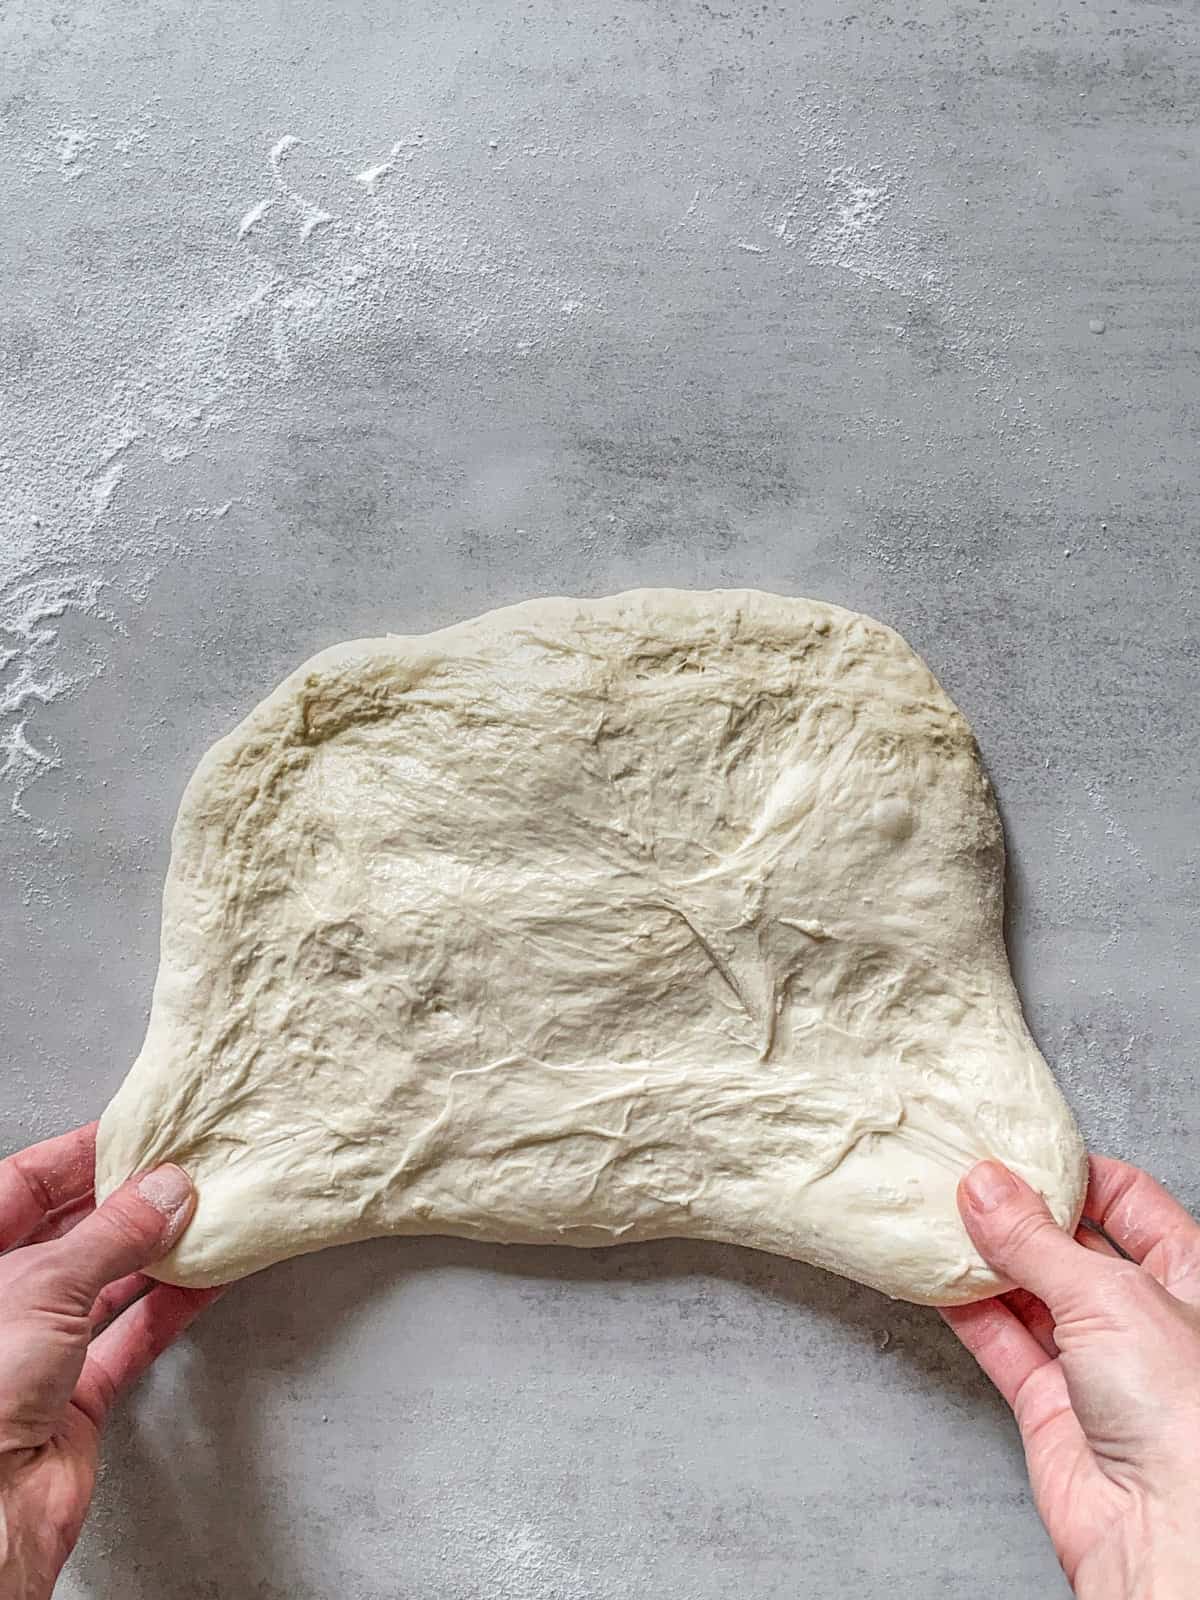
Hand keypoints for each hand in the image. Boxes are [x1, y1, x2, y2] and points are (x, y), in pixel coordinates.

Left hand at [0, 1124, 221, 1599]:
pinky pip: (129, 1338)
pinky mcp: (70, 1399)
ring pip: (105, 1284)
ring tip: (206, 1214)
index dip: (78, 1154)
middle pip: (69, 1234)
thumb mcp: (43, 1286)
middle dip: (127, 1202)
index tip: (135, 1131)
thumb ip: (113, 1235)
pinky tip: (206, 1278)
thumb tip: (165, 1190)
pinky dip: (170, 1307)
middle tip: (181, 1169)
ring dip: (157, 1252)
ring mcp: (32, 1353)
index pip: (22, 1186)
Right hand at [944, 1156, 1199, 1599]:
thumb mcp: (1110, 1295)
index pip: (1129, 1202)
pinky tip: (935, 1277)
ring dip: (984, 1259)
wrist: (1168, 1532)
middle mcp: (1145, 1318)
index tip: (1019, 1151)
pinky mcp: (1053, 1406)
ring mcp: (1097, 1364)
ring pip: (1030, 1293)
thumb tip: (985, 1187)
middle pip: (1072, 1245)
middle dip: (1020, 1214)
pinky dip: (966, 1311)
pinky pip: (1003, 1344)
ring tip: (937, 1216)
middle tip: (964, 1177)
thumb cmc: (1185, 1413)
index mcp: (1191, 1277)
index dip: (1075, 1174)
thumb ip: (1035, 1240)